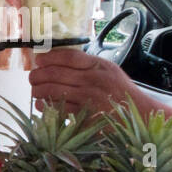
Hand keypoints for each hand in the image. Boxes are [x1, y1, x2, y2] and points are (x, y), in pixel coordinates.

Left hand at [28, 48, 147, 117]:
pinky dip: (44, 105)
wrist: (138, 114)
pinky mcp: (83, 115)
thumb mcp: (109, 70)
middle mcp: (93, 80)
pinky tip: (42, 103)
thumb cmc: (120, 91)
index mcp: (99, 66)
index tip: (39, 60)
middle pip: (54, 73)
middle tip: (32, 77)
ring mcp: (88, 98)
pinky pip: (56, 108)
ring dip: (37, 90)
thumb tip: (56, 59)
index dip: (48, 57)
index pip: (68, 57)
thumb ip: (86, 64)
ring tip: (35, 90)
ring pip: (51, 90)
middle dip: (37, 75)